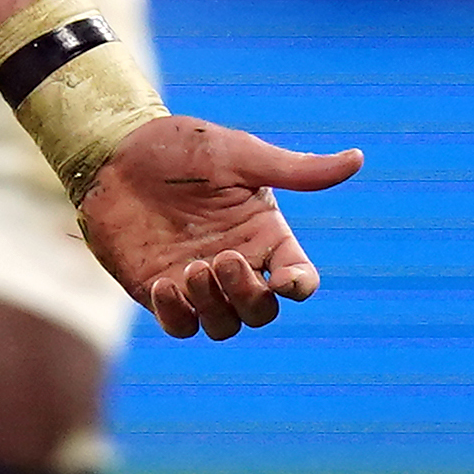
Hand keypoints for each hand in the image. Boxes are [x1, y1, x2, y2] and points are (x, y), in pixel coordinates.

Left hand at [78, 113, 360, 338]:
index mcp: (264, 235)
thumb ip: (295, 169)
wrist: (116, 152)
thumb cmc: (182, 147)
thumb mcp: (241, 155)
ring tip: (194, 268)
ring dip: (215, 305)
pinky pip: (179, 325)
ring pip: (224, 324)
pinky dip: (178, 315)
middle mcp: (237, 264)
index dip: (298, 286)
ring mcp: (197, 282)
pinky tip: (165, 286)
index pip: (298, 278)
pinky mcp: (158, 291)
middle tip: (223, 259)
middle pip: (262, 311)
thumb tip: (357, 160)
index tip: (284, 279)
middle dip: (249, 296)